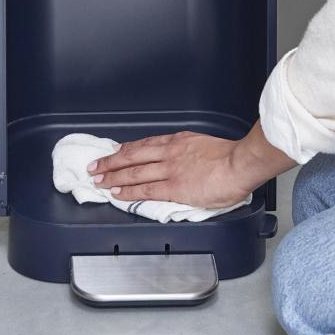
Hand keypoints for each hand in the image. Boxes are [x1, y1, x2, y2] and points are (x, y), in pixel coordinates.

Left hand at [90, 131, 252, 208]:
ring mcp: (169, 170)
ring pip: (133, 173)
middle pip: (132, 156)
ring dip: (112, 177)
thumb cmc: (230, 157)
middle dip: (110, 162)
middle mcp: (169, 153)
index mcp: (177, 141)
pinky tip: (117, 193)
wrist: (240, 164)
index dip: (126, 149)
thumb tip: (185, 161)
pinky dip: (128, 191)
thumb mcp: (203, 144)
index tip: (115, 151)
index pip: (144, 144)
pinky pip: (145, 190)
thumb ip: (189, 152)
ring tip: (99, 181)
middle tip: (95, 166)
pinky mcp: (173, 188)